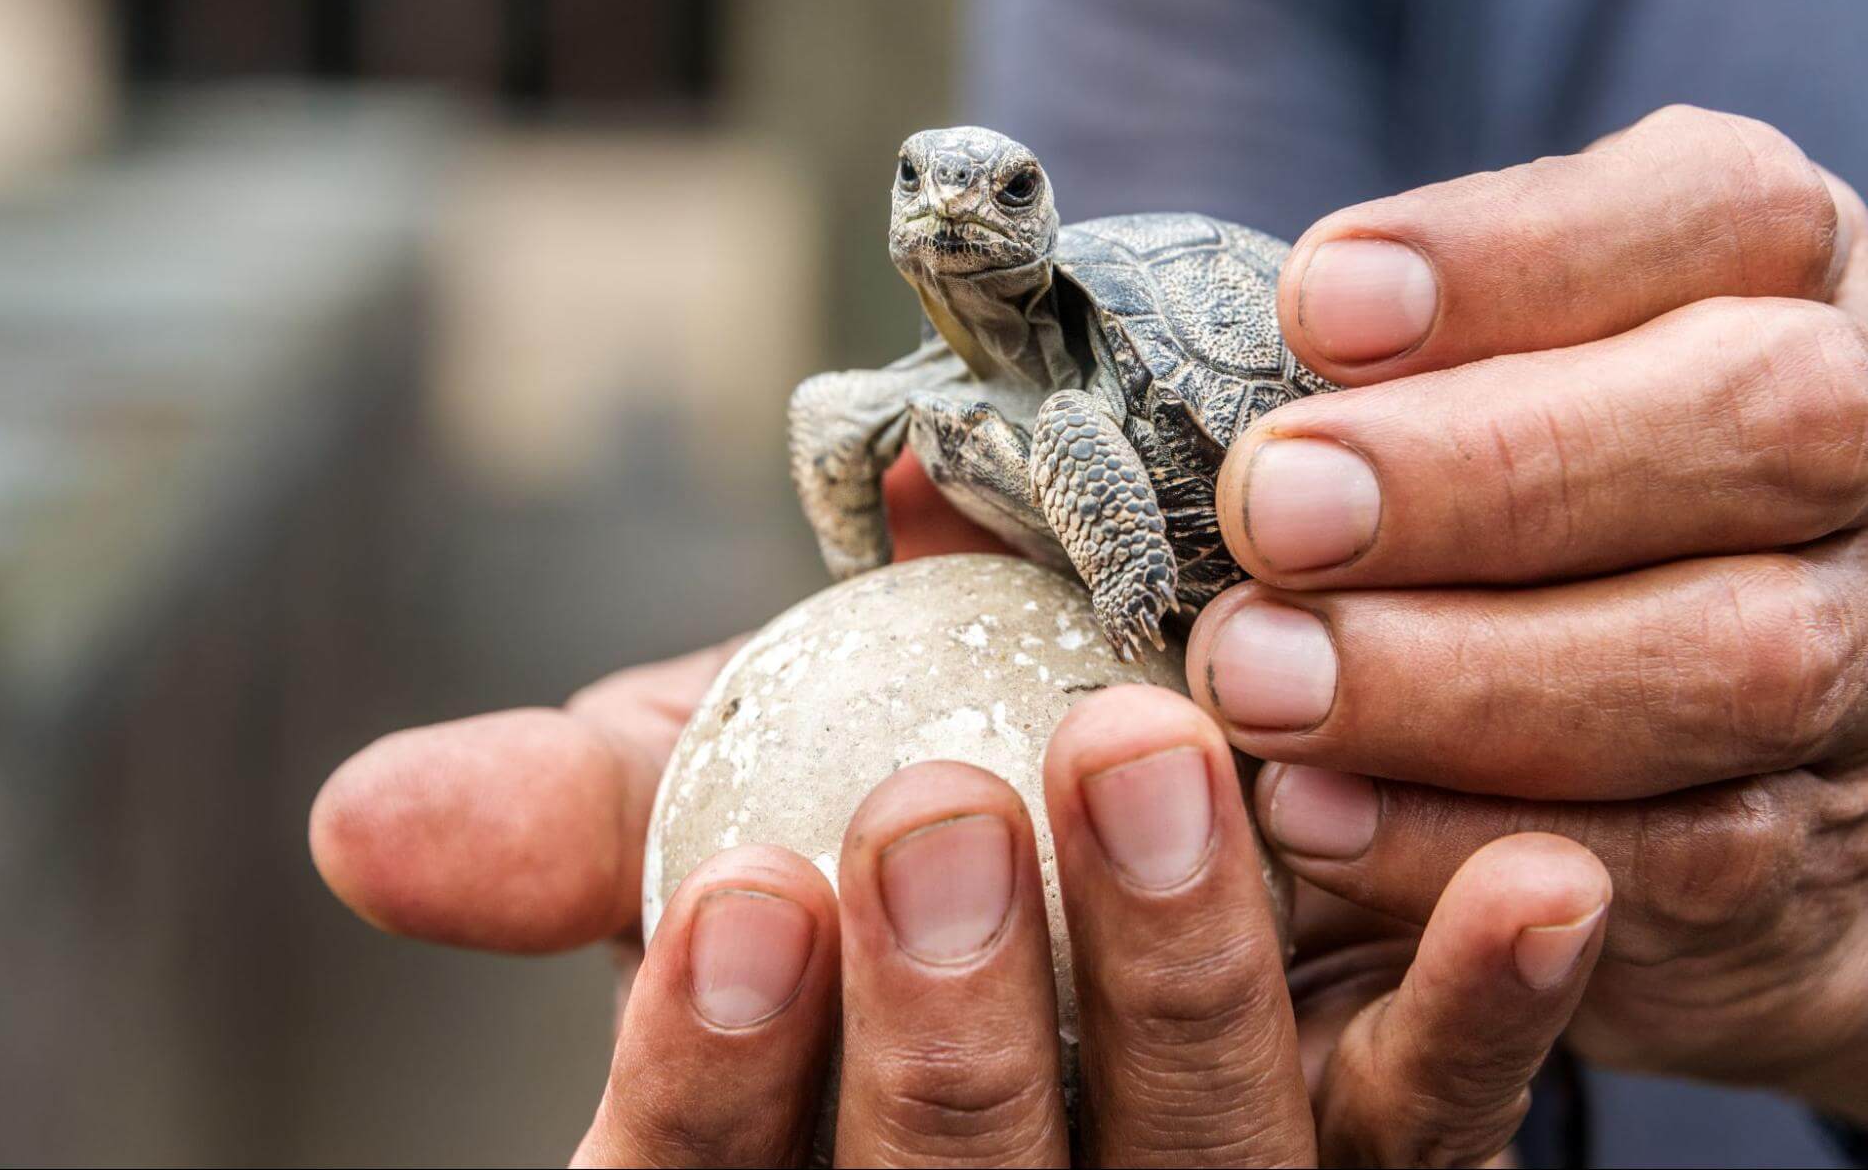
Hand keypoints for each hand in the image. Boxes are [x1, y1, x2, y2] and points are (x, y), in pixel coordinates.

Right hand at [315, 662, 1609, 1164]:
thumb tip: (362, 816)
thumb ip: (578, 822)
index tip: (742, 894)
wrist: (1061, 830)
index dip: (712, 1077)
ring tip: (1159, 762)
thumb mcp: (713, 806)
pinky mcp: (1363, 1169)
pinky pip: (1428, 1130)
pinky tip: (1529, 877)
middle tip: (954, 813)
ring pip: (1195, 1166)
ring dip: (1182, 972)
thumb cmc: (857, 821)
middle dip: (955, 1034)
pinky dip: (1472, 1010)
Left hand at [1189, 104, 1867, 1119]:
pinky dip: (1484, 848)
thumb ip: (1226, 386)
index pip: (1698, 213)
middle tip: (1272, 513)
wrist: (1683, 737)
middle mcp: (1837, 445)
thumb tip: (909, 470)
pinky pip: (1689, 859)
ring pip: (1734, 655)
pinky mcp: (1797, 846)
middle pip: (1752, 423)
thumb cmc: (1477, 517)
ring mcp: (1852, 652)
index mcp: (1750, 276)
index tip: (1323, 302)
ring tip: (1261, 682)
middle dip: (1495, 469)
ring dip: (1475, 675)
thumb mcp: (1413, 393)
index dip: (1521, 253)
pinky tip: (1313, 828)